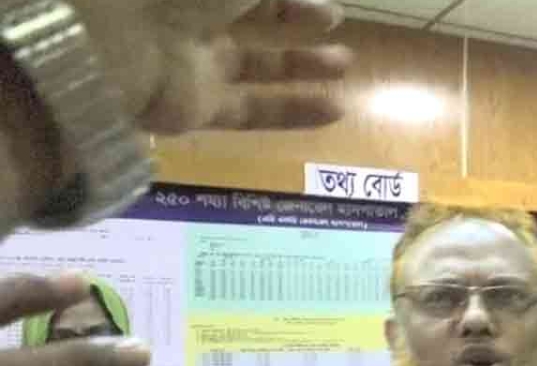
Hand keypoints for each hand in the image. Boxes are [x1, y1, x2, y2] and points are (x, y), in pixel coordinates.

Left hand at [69, 0, 352, 134]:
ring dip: (301, 66)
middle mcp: (191, 15)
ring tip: (346, 66)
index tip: (328, 4)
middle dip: (293, 19)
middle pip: (249, 18)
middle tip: (335, 23)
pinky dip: (295, 112)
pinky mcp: (196, 109)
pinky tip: (336, 111)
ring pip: (255, 66)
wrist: (117, 39)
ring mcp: (194, 64)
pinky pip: (252, 111)